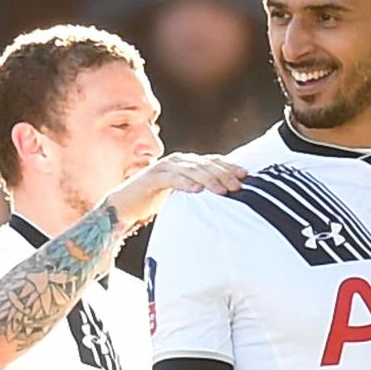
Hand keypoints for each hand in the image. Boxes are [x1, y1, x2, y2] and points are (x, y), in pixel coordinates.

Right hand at [105, 153, 247, 231]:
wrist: (125, 208)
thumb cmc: (154, 203)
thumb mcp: (182, 196)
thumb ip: (198, 191)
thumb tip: (224, 198)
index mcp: (186, 163)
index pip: (212, 161)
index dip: (229, 167)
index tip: (245, 176)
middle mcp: (177, 161)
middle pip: (205, 164)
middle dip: (223, 174)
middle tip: (237, 186)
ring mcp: (165, 167)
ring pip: (192, 170)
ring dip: (209, 180)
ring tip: (223, 190)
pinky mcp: (152, 177)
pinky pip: (173, 179)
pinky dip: (186, 183)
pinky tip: (197, 191)